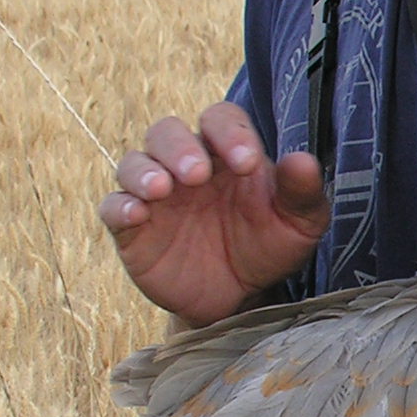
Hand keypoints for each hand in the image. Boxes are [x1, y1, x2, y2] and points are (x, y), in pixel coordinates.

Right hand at [99, 100, 328, 324]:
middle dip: (179, 148)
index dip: (229, 132)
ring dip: (144, 171)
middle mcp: (186, 165)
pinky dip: (120, 206)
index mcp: (226, 152)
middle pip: (167, 132)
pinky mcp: (133, 228)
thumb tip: (303, 160)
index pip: (220, 120)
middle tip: (197, 174)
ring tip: (162, 190)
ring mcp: (156, 195)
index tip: (247, 163)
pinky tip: (137, 215)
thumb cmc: (268, 247)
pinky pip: (113, 207)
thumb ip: (303, 191)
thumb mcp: (298, 224)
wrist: (239, 297)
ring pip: (134, 163)